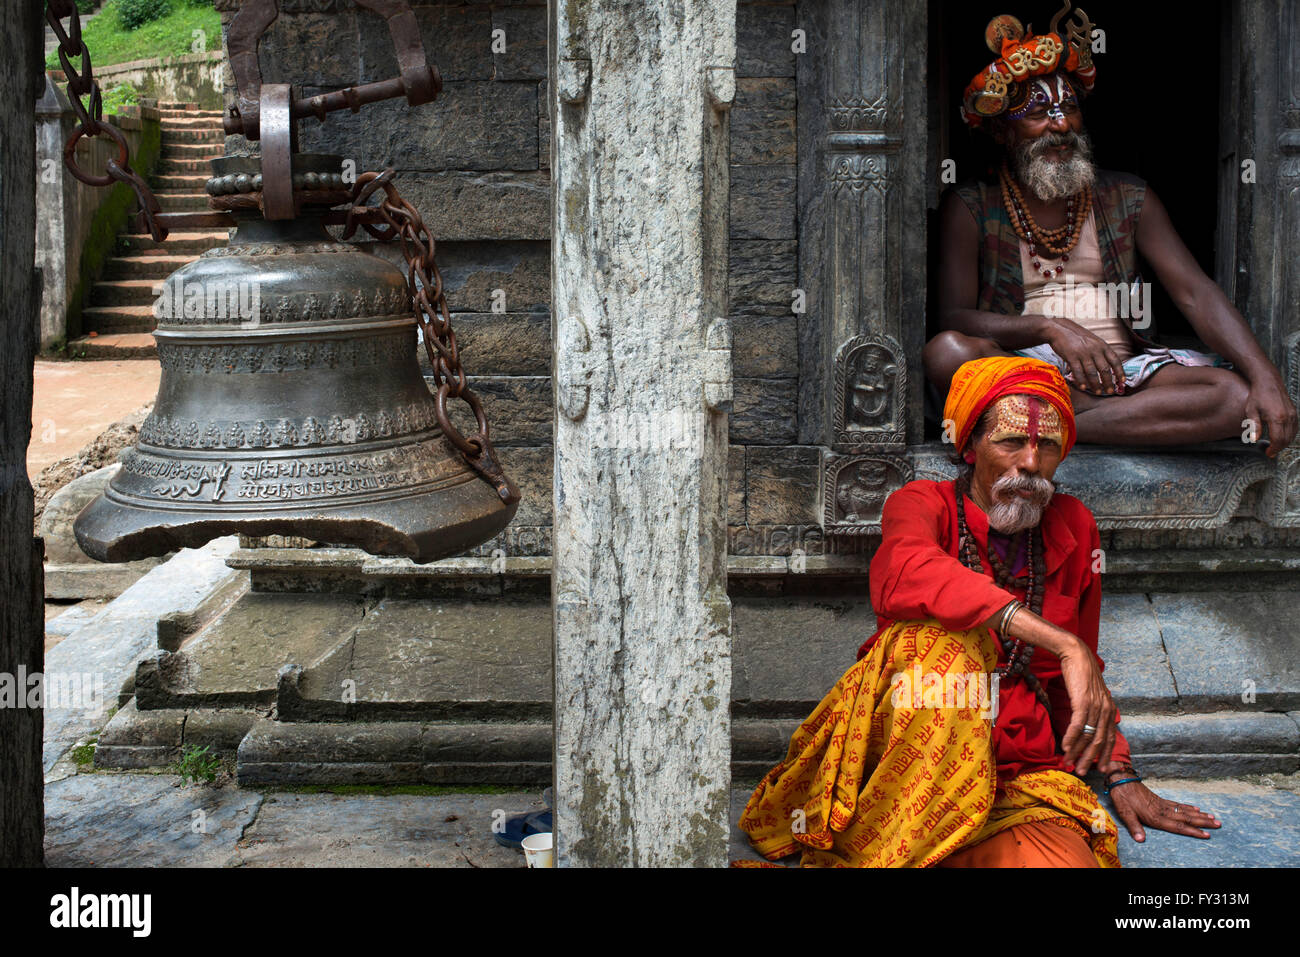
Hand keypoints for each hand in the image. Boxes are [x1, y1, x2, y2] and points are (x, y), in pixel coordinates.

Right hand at [1044, 318, 1125, 395]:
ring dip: (1096, 385)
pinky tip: (1083, 387)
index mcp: (1102, 345)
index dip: (1120, 372)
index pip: (1115, 360)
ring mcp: (1083, 353)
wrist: (1059, 329)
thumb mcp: (1093, 341)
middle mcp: (1094, 349)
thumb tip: (1107, 366)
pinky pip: (1078, 372)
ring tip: (1098, 392)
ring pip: (1092, 373)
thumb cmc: (1076, 336)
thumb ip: (1100, 351)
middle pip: (1104, 369)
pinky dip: (1081, 381)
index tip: (1123, 381)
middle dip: (1108, 382)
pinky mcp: (1071, 357)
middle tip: (1110, 391)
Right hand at [1056, 638, 1116, 775]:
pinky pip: (1078, 725)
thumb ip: (1093, 709)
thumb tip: (1087, 724)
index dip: (1105, 755)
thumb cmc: (1081, 673)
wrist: (1076, 654)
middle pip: (1099, 741)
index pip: (1110, 738)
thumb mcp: (1092, 694)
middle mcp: (1106, 710)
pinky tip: (1065, 747)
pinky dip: (1071, 738)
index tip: (1100, 769)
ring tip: (1069, 762)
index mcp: (1109, 709)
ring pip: (1088, 735)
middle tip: (1080, 771)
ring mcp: (1095, 706)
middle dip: (1089, 759)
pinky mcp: (1083, 701)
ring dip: (1077, 752)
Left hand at [1105, 777, 1220, 841]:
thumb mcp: (1124, 813)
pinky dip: (1188, 808)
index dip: (1193, 831)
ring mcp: (1163, 804)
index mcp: (1156, 817)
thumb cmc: (1122, 797)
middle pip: (1187, 818)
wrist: (1121, 779)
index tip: (1207, 834)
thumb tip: (1141, 840)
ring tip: (1213, 818)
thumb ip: (1134, 827)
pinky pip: (1178, 805)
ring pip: (1185, 811)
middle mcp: (1163, 811)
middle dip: (1203, 822)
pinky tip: (1196, 809)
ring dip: (1199, 815)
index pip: (1178, 827)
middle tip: (1219, 824)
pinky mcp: (1160, 800)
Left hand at [1243, 376, 1297, 457]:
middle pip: (1286, 439)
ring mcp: (1293, 414)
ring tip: (1275, 446)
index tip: (1268, 453)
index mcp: (1277, 417)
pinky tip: (1282, 438)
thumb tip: (1254, 440)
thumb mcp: (1251, 411)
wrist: (1268, 382)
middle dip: (1279, 448)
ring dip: (1284, 443)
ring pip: (1292, 434)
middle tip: (1271, 452)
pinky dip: (1290, 435)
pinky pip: (1295, 428)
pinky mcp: (1294, 412)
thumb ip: (1254, 426)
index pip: (1278, 439)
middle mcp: (1288, 417)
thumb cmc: (1258, 396)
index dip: (1273, 449)